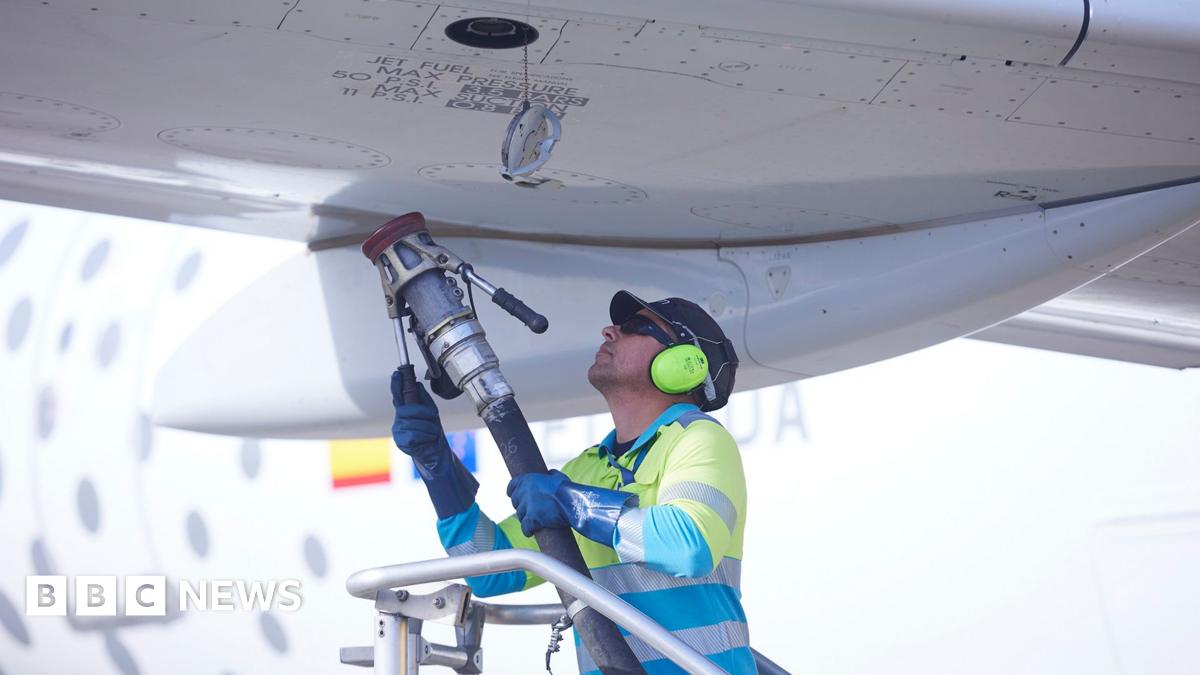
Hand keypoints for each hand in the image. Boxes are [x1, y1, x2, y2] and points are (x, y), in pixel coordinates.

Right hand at [390, 371, 478, 518]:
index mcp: (406, 411)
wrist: (437, 454)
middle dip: (424, 413)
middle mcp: (399, 419)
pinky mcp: (401, 441)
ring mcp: (399, 431)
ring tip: (430, 433)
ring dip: (428, 427)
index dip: (397, 383)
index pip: (399, 394)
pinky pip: (414, 433)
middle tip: (432, 420)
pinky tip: (425, 441)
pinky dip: (425, 436)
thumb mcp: (430, 413)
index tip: (398, 372)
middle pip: (408, 408)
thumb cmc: (433, 433)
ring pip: (413, 421)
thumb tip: (416, 384)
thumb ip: (422, 399)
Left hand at [507, 470, 569, 536]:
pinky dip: (528, 530)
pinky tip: (531, 532)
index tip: (515, 497)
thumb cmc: (568, 490)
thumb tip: (550, 474)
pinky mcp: (531, 519)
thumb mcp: (559, 477)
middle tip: (531, 511)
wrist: (573, 503)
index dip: (513, 492)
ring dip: (526, 519)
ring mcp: (527, 505)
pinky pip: (525, 527)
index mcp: (528, 479)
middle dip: (522, 507)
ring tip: (535, 521)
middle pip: (516, 502)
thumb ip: (551, 475)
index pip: (512, 486)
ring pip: (520, 515)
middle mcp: (524, 491)